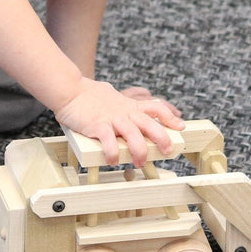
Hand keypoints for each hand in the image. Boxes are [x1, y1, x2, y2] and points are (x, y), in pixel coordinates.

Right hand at [53, 78, 185, 166]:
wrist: (70, 90)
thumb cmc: (88, 94)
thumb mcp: (112, 96)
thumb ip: (121, 103)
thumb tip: (126, 106)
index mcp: (129, 105)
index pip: (155, 107)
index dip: (169, 117)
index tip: (180, 126)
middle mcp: (124, 112)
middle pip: (149, 124)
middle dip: (162, 138)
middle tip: (167, 150)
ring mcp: (112, 119)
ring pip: (133, 135)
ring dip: (139, 150)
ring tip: (140, 162)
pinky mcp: (98, 125)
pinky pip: (109, 142)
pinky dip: (113, 153)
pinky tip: (113, 161)